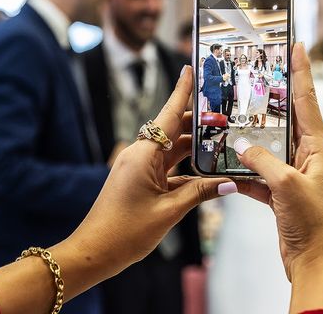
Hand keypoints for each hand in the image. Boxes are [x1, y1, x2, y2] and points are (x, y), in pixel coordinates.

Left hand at [63, 67, 232, 277]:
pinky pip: (167, 167)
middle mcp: (140, 155)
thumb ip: (201, 193)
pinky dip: (186, 169)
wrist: (92, 253)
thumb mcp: (169, 212)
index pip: (168, 115)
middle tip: (225, 117)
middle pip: (173, 130)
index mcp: (143, 155)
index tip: (189, 69)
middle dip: (198, 123)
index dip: (181, 91)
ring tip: (221, 142)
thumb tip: (230, 183)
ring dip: (194, 147)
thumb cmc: (124, 233)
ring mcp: (138, 168)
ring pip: (172, 149)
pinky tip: (207, 174)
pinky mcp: (139, 180)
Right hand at [234, 43, 322, 312]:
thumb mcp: (287, 185)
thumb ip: (263, 161)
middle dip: (273, 97)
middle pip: (289, 119)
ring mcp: (295, 174)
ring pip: (271, 146)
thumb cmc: (313, 223)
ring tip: (236, 115)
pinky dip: (246, 170)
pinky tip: (230, 164)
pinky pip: (261, 174)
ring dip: (254, 136)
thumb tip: (242, 146)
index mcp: (320, 148)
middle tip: (259, 73)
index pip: (308, 101)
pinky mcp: (282, 193)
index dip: (302, 71)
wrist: (316, 262)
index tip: (298, 45)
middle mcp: (309, 156)